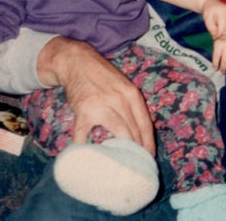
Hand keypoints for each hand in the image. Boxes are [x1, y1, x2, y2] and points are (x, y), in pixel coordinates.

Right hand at [39, 36, 155, 154]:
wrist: (76, 61)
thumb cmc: (101, 74)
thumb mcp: (123, 84)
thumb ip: (132, 103)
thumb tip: (144, 128)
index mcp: (131, 93)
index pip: (145, 123)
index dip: (148, 143)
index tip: (149, 157)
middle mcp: (120, 99)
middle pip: (134, 130)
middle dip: (137, 150)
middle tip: (137, 164)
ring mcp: (102, 105)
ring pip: (119, 133)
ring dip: (122, 151)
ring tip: (122, 164)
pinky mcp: (84, 111)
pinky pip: (85, 135)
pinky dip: (86, 149)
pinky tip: (88, 159)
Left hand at [201, 0, 225, 40]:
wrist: (213, 4)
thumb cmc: (209, 11)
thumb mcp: (206, 18)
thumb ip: (210, 27)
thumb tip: (216, 35)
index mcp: (223, 12)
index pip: (222, 28)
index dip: (218, 35)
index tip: (213, 37)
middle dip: (223, 36)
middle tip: (216, 38)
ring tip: (220, 37)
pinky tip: (224, 35)